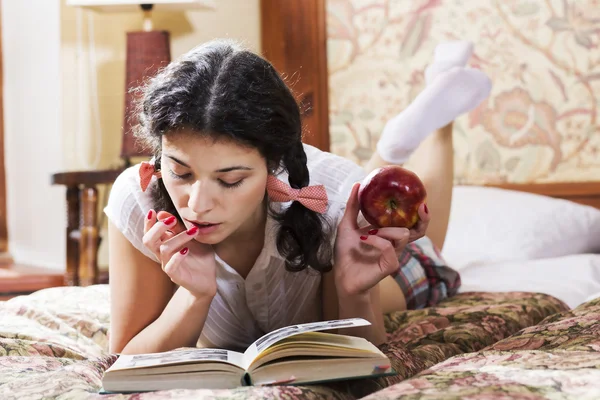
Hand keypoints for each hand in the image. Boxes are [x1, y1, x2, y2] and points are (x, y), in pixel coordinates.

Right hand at [143, 210, 217, 298]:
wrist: (209, 278)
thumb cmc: (199, 256)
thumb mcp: (192, 237)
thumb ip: (179, 227)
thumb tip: (162, 213)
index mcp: (164, 243)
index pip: (149, 232)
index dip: (148, 222)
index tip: (154, 211)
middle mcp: (163, 254)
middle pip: (148, 241)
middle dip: (157, 228)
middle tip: (172, 220)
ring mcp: (168, 265)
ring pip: (163, 249)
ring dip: (178, 238)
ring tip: (193, 231)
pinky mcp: (176, 276)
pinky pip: (170, 266)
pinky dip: (177, 257)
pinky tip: (186, 250)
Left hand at [333, 183, 429, 297]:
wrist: (341, 274)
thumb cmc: (347, 252)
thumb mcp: (347, 224)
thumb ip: (353, 206)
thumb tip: (357, 184)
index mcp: (388, 234)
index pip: (410, 223)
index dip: (419, 213)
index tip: (420, 201)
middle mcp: (394, 244)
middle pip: (418, 231)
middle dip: (422, 219)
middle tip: (420, 207)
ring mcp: (394, 255)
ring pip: (404, 234)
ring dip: (386, 229)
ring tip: (369, 230)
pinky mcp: (390, 265)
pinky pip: (389, 247)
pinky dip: (376, 240)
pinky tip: (364, 239)